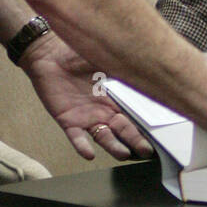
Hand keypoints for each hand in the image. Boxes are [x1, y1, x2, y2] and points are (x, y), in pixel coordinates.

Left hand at [18, 32, 154, 161]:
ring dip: (114, 147)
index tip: (157, 136)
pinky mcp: (68, 120)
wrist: (48, 52)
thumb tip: (149, 72)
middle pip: (124, 132)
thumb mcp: (107, 60)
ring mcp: (87, 118)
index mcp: (116, 99)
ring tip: (124, 153)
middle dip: (136, 142)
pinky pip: (76, 138)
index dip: (145, 128)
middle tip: (146, 151)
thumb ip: (125, 70)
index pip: (135, 118)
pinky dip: (83, 146)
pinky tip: (90, 154)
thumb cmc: (76, 53)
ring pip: (104, 138)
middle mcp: (104, 112)